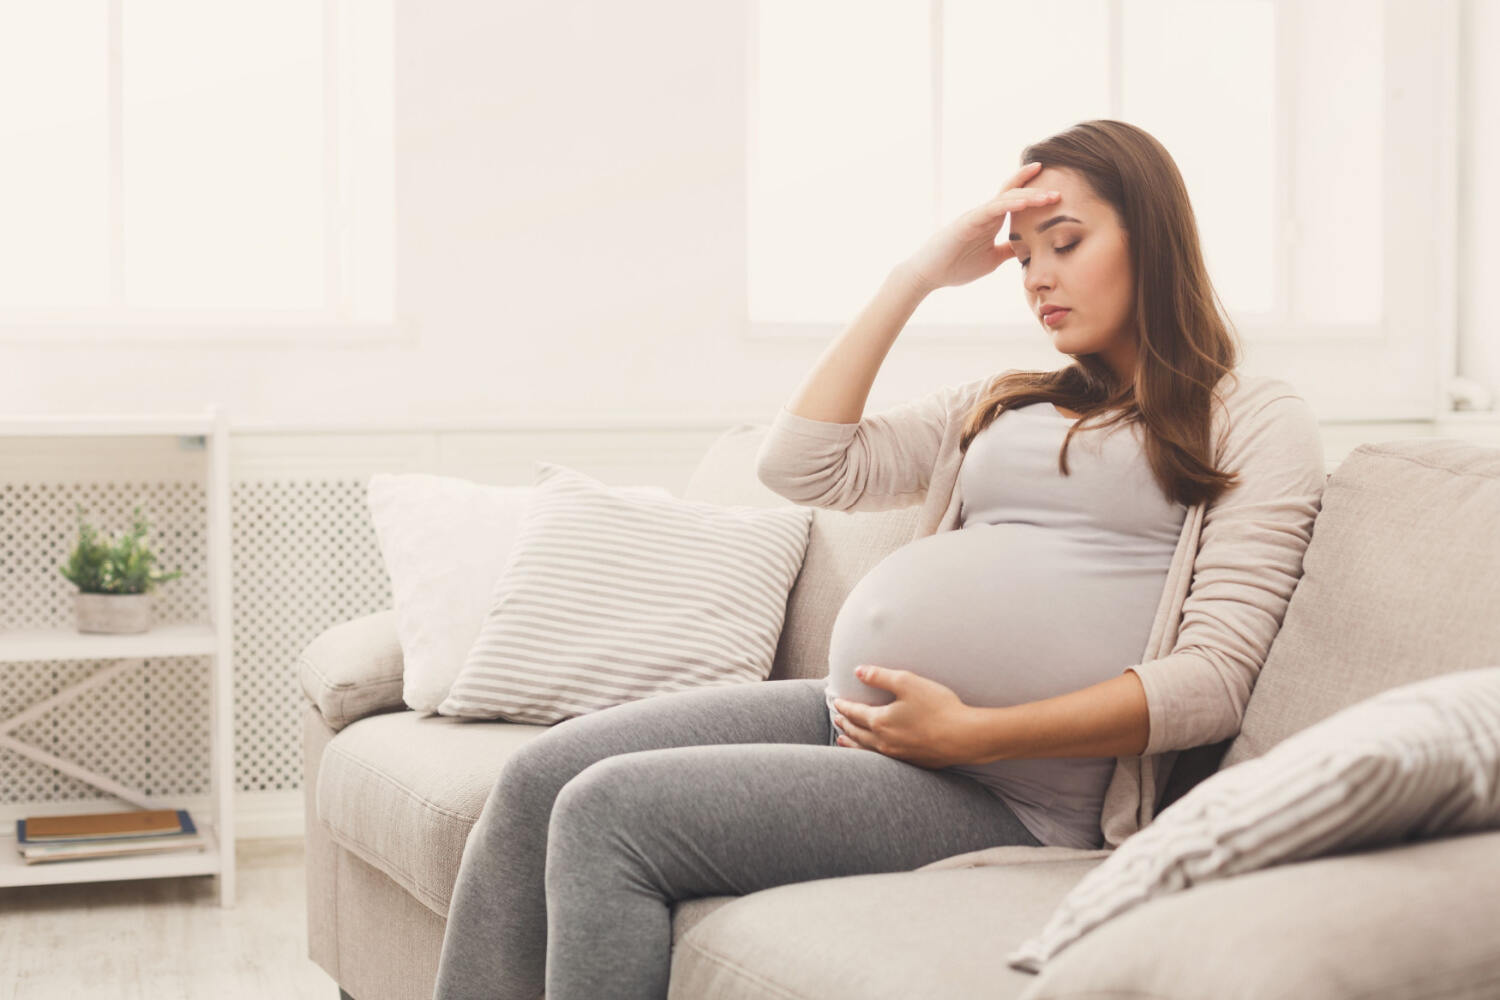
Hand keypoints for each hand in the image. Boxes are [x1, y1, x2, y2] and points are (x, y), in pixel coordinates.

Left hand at [831, 664, 979, 769]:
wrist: (964, 737)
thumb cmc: (938, 707)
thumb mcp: (907, 682)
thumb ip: (880, 676)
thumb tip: (858, 671)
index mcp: (880, 721)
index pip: (855, 713)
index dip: (844, 706)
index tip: (836, 702)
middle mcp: (884, 741)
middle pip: (857, 733)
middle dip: (845, 724)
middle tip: (837, 719)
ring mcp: (897, 755)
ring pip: (865, 750)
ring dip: (852, 743)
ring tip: (842, 740)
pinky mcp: (910, 763)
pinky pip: (880, 759)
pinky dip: (868, 754)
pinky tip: (872, 752)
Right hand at [900, 161, 1060, 293]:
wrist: (928, 275)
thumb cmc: (956, 266)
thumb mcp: (992, 258)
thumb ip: (1008, 250)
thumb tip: (1027, 248)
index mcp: (992, 220)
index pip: (1016, 199)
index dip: (1034, 190)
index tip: (1056, 187)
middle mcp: (986, 213)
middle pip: (1015, 193)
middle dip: (1037, 190)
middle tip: (1060, 190)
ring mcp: (977, 215)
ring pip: (1006, 198)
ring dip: (1029, 196)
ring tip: (1049, 195)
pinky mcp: (967, 222)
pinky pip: (992, 209)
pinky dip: (1009, 204)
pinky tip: (1026, 203)